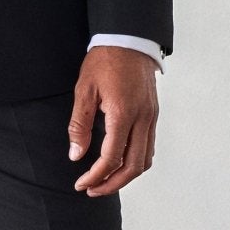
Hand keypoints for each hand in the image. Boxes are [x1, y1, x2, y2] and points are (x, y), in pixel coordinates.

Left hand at [67, 45, 159, 195]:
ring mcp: (151, 117)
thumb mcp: (84, 91)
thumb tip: (76, 155)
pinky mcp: (153, 114)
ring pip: (145, 159)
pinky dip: (135, 161)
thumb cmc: (104, 61)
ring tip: (106, 181)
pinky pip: (149, 146)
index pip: (111, 157)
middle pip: (134, 167)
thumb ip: (79, 125)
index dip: (95, 176)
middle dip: (112, 184)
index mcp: (123, 113)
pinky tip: (120, 163)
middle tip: (92, 190)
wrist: (129, 39)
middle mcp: (142, 118)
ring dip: (126, 176)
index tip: (81, 184)